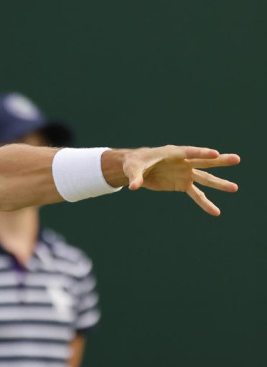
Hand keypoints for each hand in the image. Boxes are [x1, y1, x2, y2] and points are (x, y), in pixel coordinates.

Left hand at [123, 146, 240, 215]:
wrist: (136, 168)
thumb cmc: (134, 163)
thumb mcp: (133, 169)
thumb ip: (136, 177)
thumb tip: (133, 187)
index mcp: (172, 153)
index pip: (189, 152)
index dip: (202, 152)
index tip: (215, 153)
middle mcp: (183, 162)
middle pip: (204, 161)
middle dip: (220, 161)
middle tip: (237, 159)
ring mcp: (185, 173)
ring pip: (205, 178)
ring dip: (219, 183)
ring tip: (235, 188)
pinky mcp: (183, 184)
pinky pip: (196, 194)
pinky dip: (205, 203)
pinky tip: (215, 212)